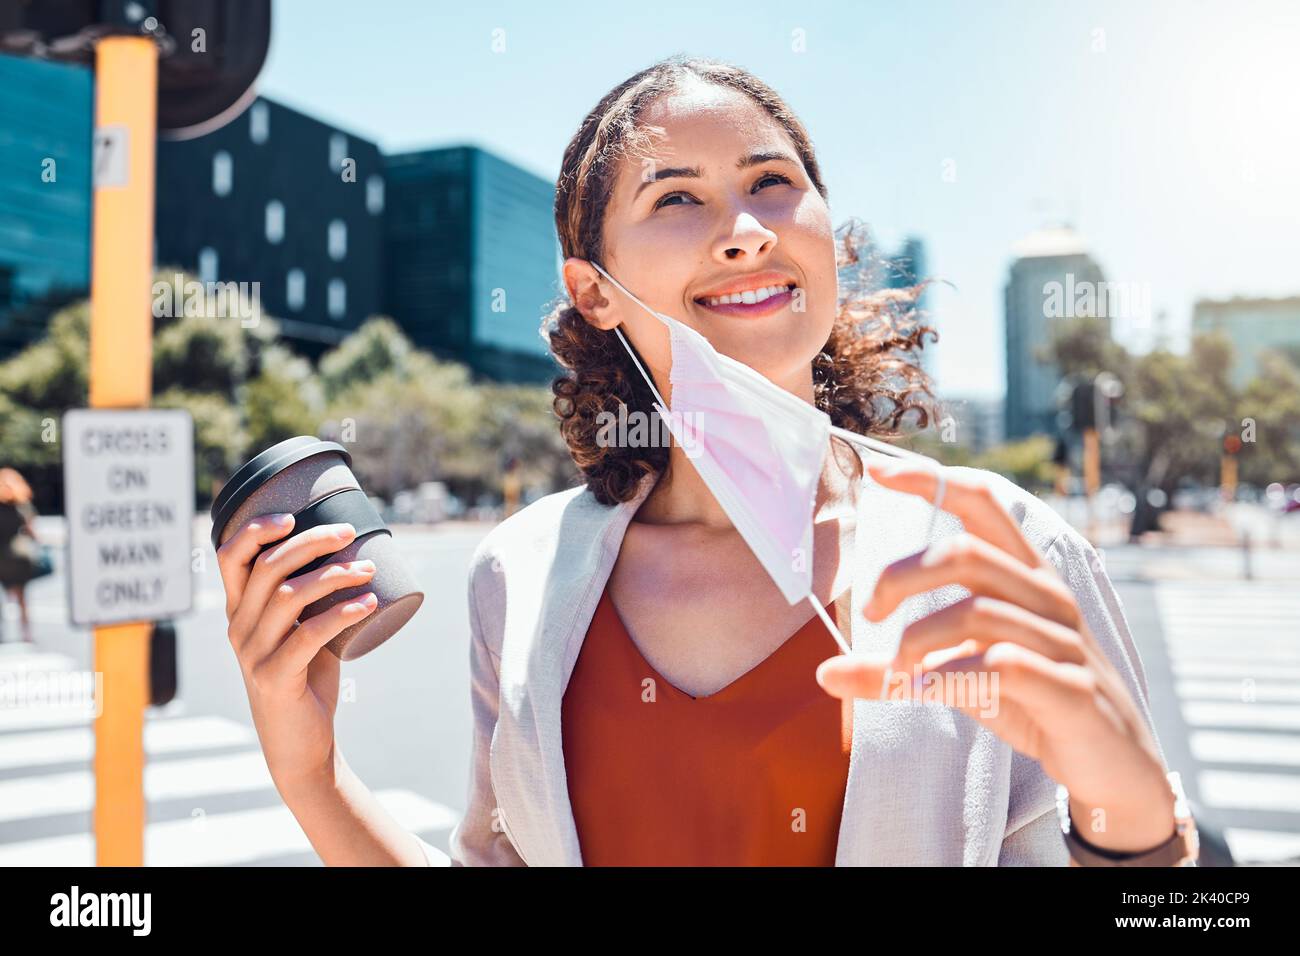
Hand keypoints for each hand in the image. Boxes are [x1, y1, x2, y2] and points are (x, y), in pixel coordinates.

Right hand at [216, 514, 378, 795]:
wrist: (300, 745)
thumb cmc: (307, 679)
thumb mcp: (303, 631)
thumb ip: (313, 600)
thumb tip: (356, 554)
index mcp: (239, 612)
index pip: (230, 558)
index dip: (255, 529)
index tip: (292, 516)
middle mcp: (239, 629)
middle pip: (268, 567)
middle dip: (311, 542)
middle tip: (350, 533)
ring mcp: (253, 654)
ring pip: (289, 596)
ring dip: (334, 575)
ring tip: (369, 569)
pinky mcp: (275, 678)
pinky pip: (310, 635)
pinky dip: (343, 613)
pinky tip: (369, 602)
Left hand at [816, 459, 1176, 853]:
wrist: (1117, 767)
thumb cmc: (1034, 703)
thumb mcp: (962, 677)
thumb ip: (900, 668)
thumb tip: (825, 672)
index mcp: (1025, 578)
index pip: (981, 505)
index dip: (931, 480)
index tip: (876, 471)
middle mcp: (1047, 598)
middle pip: (965, 553)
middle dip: (901, 577)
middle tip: (870, 614)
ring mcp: (1065, 644)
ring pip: (978, 613)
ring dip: (919, 640)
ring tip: (898, 670)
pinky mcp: (1073, 693)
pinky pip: (1007, 666)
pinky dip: (955, 675)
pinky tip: (928, 691)